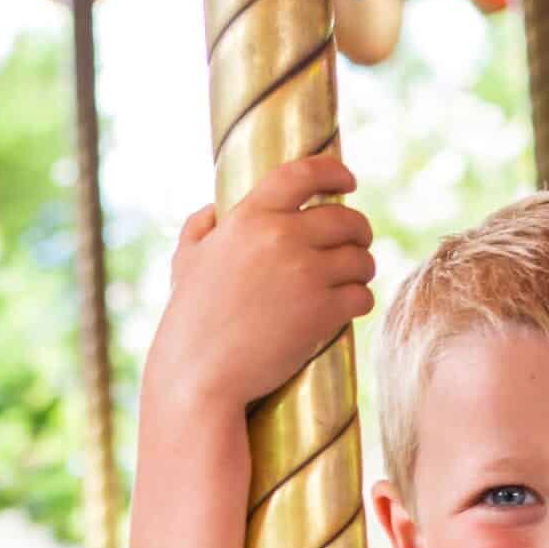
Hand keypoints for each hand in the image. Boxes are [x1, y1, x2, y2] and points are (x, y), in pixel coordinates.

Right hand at [148, 158, 374, 415]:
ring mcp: (307, 274)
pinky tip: (348, 307)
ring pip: (361, 259)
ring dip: (362, 269)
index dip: (334, 172)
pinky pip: (362, 296)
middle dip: (358, 232)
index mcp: (250, 217)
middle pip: (346, 220)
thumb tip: (216, 209)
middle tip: (356, 244)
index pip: (304, 174)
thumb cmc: (189, 321)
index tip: (347, 181)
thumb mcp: (185, 262)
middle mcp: (282, 237)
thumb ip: (200, 227)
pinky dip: (360, 301)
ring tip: (352, 280)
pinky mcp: (323, 312)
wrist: (201, 375)